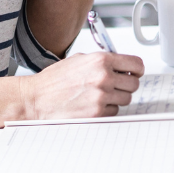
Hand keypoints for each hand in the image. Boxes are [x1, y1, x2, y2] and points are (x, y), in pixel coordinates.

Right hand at [19, 51, 144, 119]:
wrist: (36, 98)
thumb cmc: (54, 80)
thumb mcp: (79, 60)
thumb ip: (102, 61)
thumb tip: (120, 65)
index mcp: (101, 60)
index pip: (136, 64)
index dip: (137, 70)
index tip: (135, 73)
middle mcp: (103, 77)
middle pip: (134, 84)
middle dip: (126, 85)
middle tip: (116, 86)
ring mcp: (101, 96)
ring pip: (126, 99)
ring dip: (116, 98)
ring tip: (99, 95)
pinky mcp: (97, 112)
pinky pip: (114, 111)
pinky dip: (107, 109)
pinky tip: (92, 104)